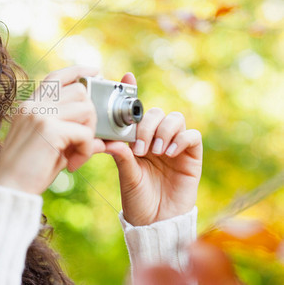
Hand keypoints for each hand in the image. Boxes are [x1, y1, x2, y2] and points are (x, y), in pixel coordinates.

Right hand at [0, 66, 105, 194]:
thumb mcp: (50, 146)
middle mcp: (34, 105)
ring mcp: (40, 114)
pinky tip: (73, 165)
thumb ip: (71, 133)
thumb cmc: (27, 172)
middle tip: (83, 142)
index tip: (96, 72)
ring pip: (86, 109)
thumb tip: (102, 136)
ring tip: (77, 155)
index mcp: (30, 105)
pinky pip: (85, 133)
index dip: (79, 71)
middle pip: (79, 91)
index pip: (57, 76)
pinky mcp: (49, 130)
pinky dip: (86, 150)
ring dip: (90, 133)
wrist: (7, 189)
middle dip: (91, 116)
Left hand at [105, 73, 202, 225]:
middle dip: (147, 124)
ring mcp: (174, 146)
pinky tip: (168, 153)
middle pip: (157, 112)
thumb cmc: (136, 198)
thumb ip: (120, 155)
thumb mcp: (125, 174)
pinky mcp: (191, 156)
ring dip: (163, 131)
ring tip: (154, 151)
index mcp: (137, 139)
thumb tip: (107, 139)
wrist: (155, 222)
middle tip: (139, 146)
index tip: (127, 77)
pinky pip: (193, 135)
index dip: (133, 91)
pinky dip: (181, 139)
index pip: (137, 111)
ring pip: (175, 119)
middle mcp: (156, 138)